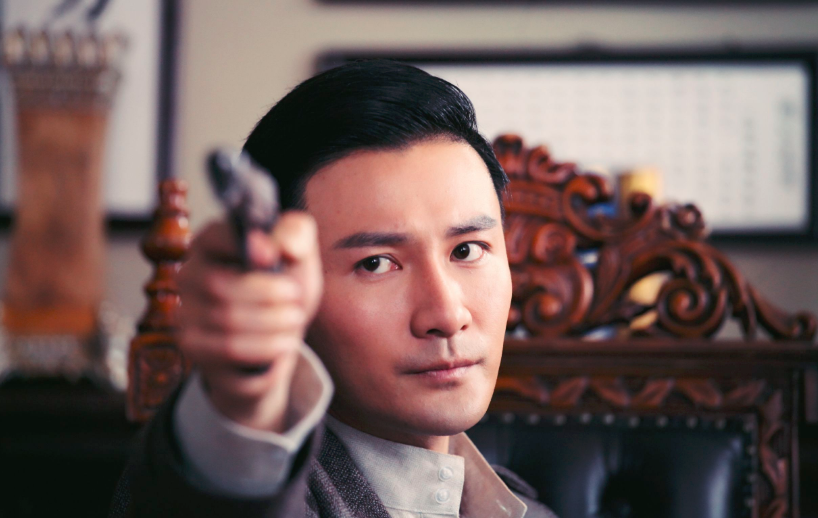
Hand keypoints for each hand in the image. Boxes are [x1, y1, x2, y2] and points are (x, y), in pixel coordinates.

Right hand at [176, 213, 322, 431]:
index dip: (243, 246)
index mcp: (211, 243)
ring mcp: (185, 312)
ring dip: (274, 322)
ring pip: (227, 320)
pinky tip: (284, 342)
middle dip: (271, 295)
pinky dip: (267, 346)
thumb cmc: (285, 291)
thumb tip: (283, 245)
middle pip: (221, 287)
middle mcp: (189, 274)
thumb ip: (297, 234)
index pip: (215, 237)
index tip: (273, 257)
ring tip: (293, 319)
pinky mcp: (193, 346)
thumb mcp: (300, 258)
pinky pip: (229, 349)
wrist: (282, 340)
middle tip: (295, 298)